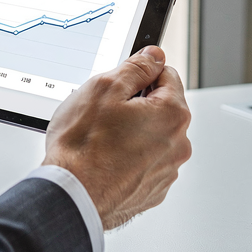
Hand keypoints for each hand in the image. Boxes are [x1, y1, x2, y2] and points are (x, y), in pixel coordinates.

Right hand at [43, 45, 191, 229]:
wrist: (74, 194)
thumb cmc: (84, 145)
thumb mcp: (104, 87)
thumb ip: (135, 67)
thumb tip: (153, 56)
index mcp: (171, 114)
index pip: (167, 75)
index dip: (141, 72)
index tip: (123, 79)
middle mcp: (178, 144)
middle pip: (160, 107)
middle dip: (135, 104)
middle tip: (103, 110)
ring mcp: (167, 170)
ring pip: (151, 136)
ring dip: (132, 131)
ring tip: (99, 137)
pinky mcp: (153, 189)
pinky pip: (144, 162)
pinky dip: (128, 157)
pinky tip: (104, 157)